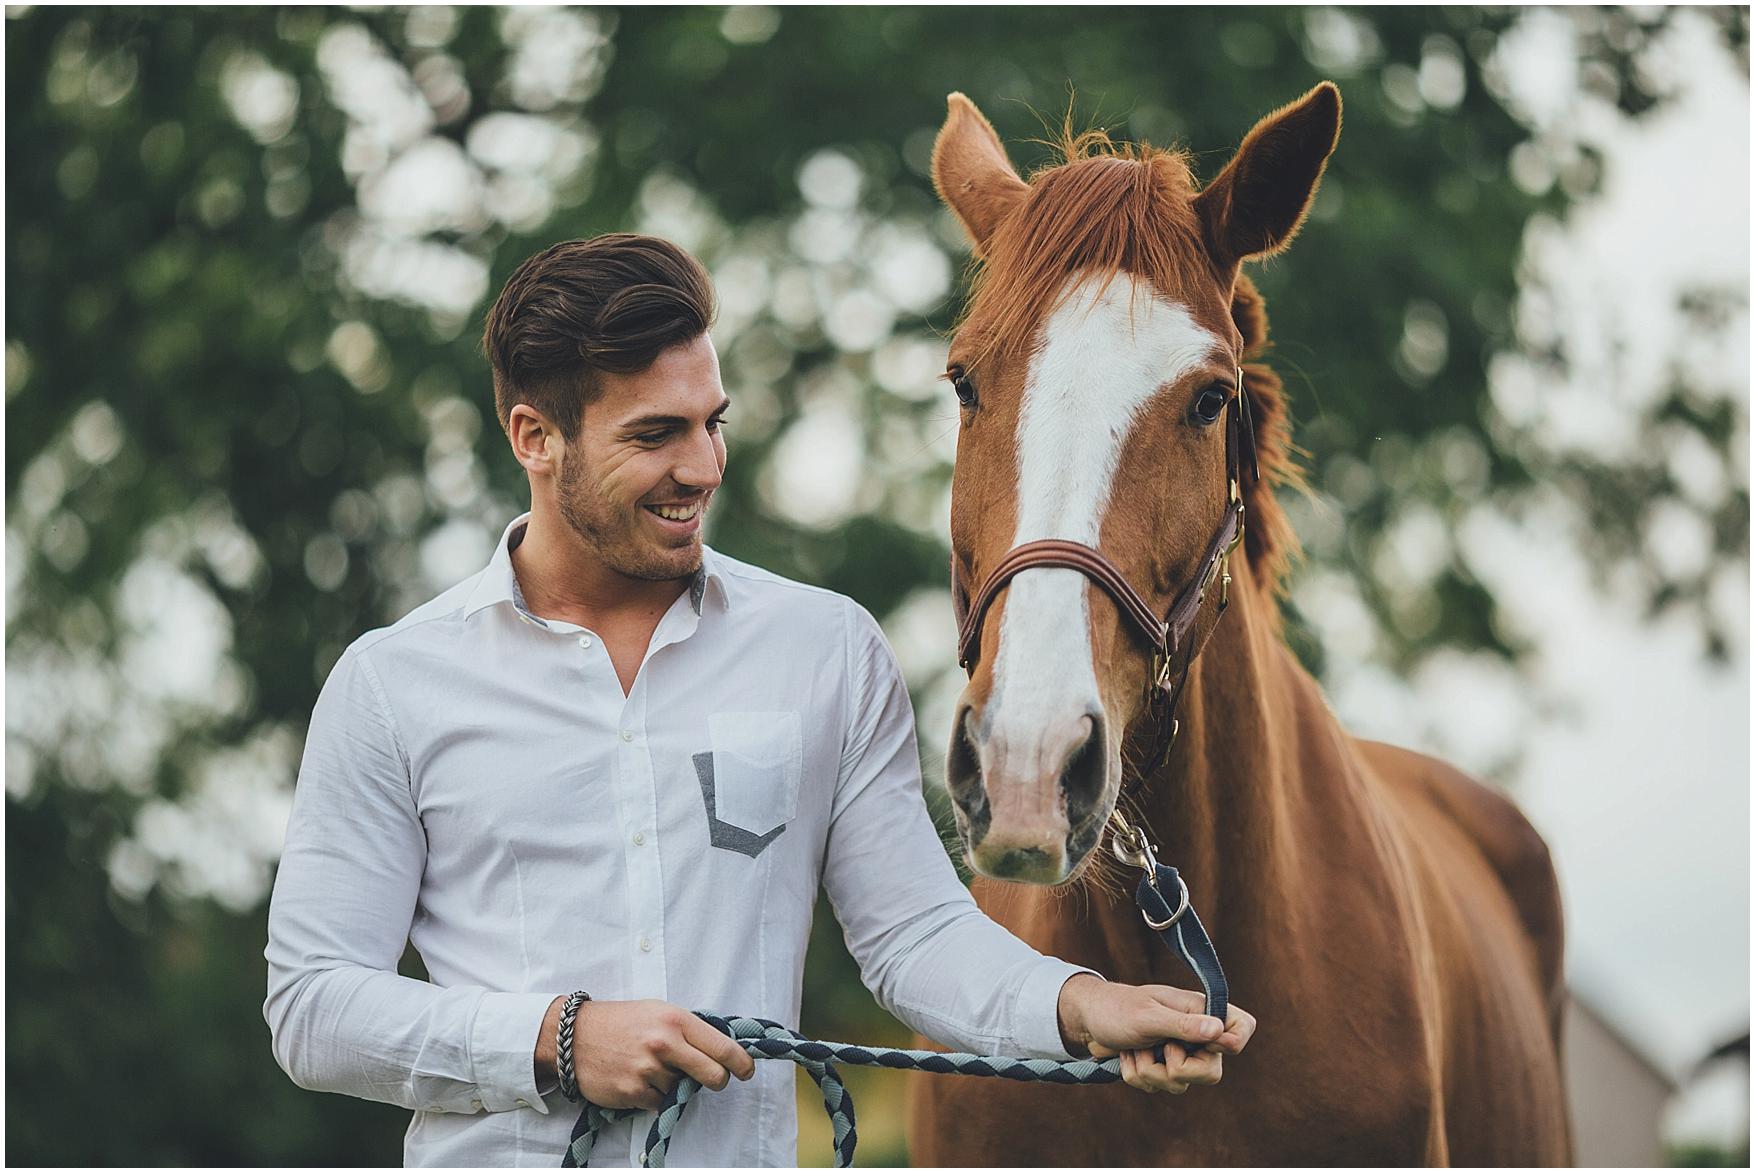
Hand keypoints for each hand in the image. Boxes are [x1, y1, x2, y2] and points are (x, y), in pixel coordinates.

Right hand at [570, 999, 756, 1110]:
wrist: (574, 1036)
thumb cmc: (621, 1021)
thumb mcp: (659, 1012)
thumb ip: (688, 1030)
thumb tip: (721, 1050)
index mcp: (676, 1020)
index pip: (722, 1047)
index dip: (741, 1063)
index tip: (746, 1071)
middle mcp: (665, 1044)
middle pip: (713, 1076)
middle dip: (717, 1081)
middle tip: (711, 1079)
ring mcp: (648, 1069)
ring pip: (683, 1091)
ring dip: (674, 1085)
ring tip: (652, 1067)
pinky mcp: (633, 1092)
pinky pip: (660, 1104)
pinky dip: (654, 1096)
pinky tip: (638, 1079)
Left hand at [1057, 974, 1256, 1093]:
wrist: (1087, 1019)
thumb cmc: (1117, 1008)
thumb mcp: (1148, 1016)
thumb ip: (1183, 1025)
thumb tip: (1220, 1030)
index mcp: (1199, 1011)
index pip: (1242, 1026)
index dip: (1235, 1040)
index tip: (1214, 1045)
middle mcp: (1195, 1034)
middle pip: (1212, 1073)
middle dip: (1177, 1068)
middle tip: (1160, 1047)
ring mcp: (1179, 1053)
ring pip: (1181, 1085)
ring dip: (1149, 1069)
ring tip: (1136, 1046)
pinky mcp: (1161, 1069)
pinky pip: (1157, 1088)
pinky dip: (1137, 1074)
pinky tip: (1128, 1055)